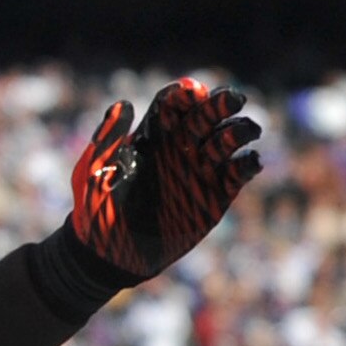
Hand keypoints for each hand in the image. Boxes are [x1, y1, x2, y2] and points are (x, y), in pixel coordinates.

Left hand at [66, 79, 260, 282]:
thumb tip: (125, 104)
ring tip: (247, 130)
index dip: (183, 95)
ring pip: (226, 141)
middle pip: (204, 116)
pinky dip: (248, 165)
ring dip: (238, 131)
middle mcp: (179, 147)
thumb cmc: (95, 209)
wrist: (111, 254)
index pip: (172, 105)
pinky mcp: (216, 196)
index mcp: (150, 136)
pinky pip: (236, 175)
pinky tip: (252, 161)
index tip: (192, 91)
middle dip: (220, 105)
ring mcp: (199, 170)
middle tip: (234, 98)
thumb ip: (108, 138)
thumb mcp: (93, 170)